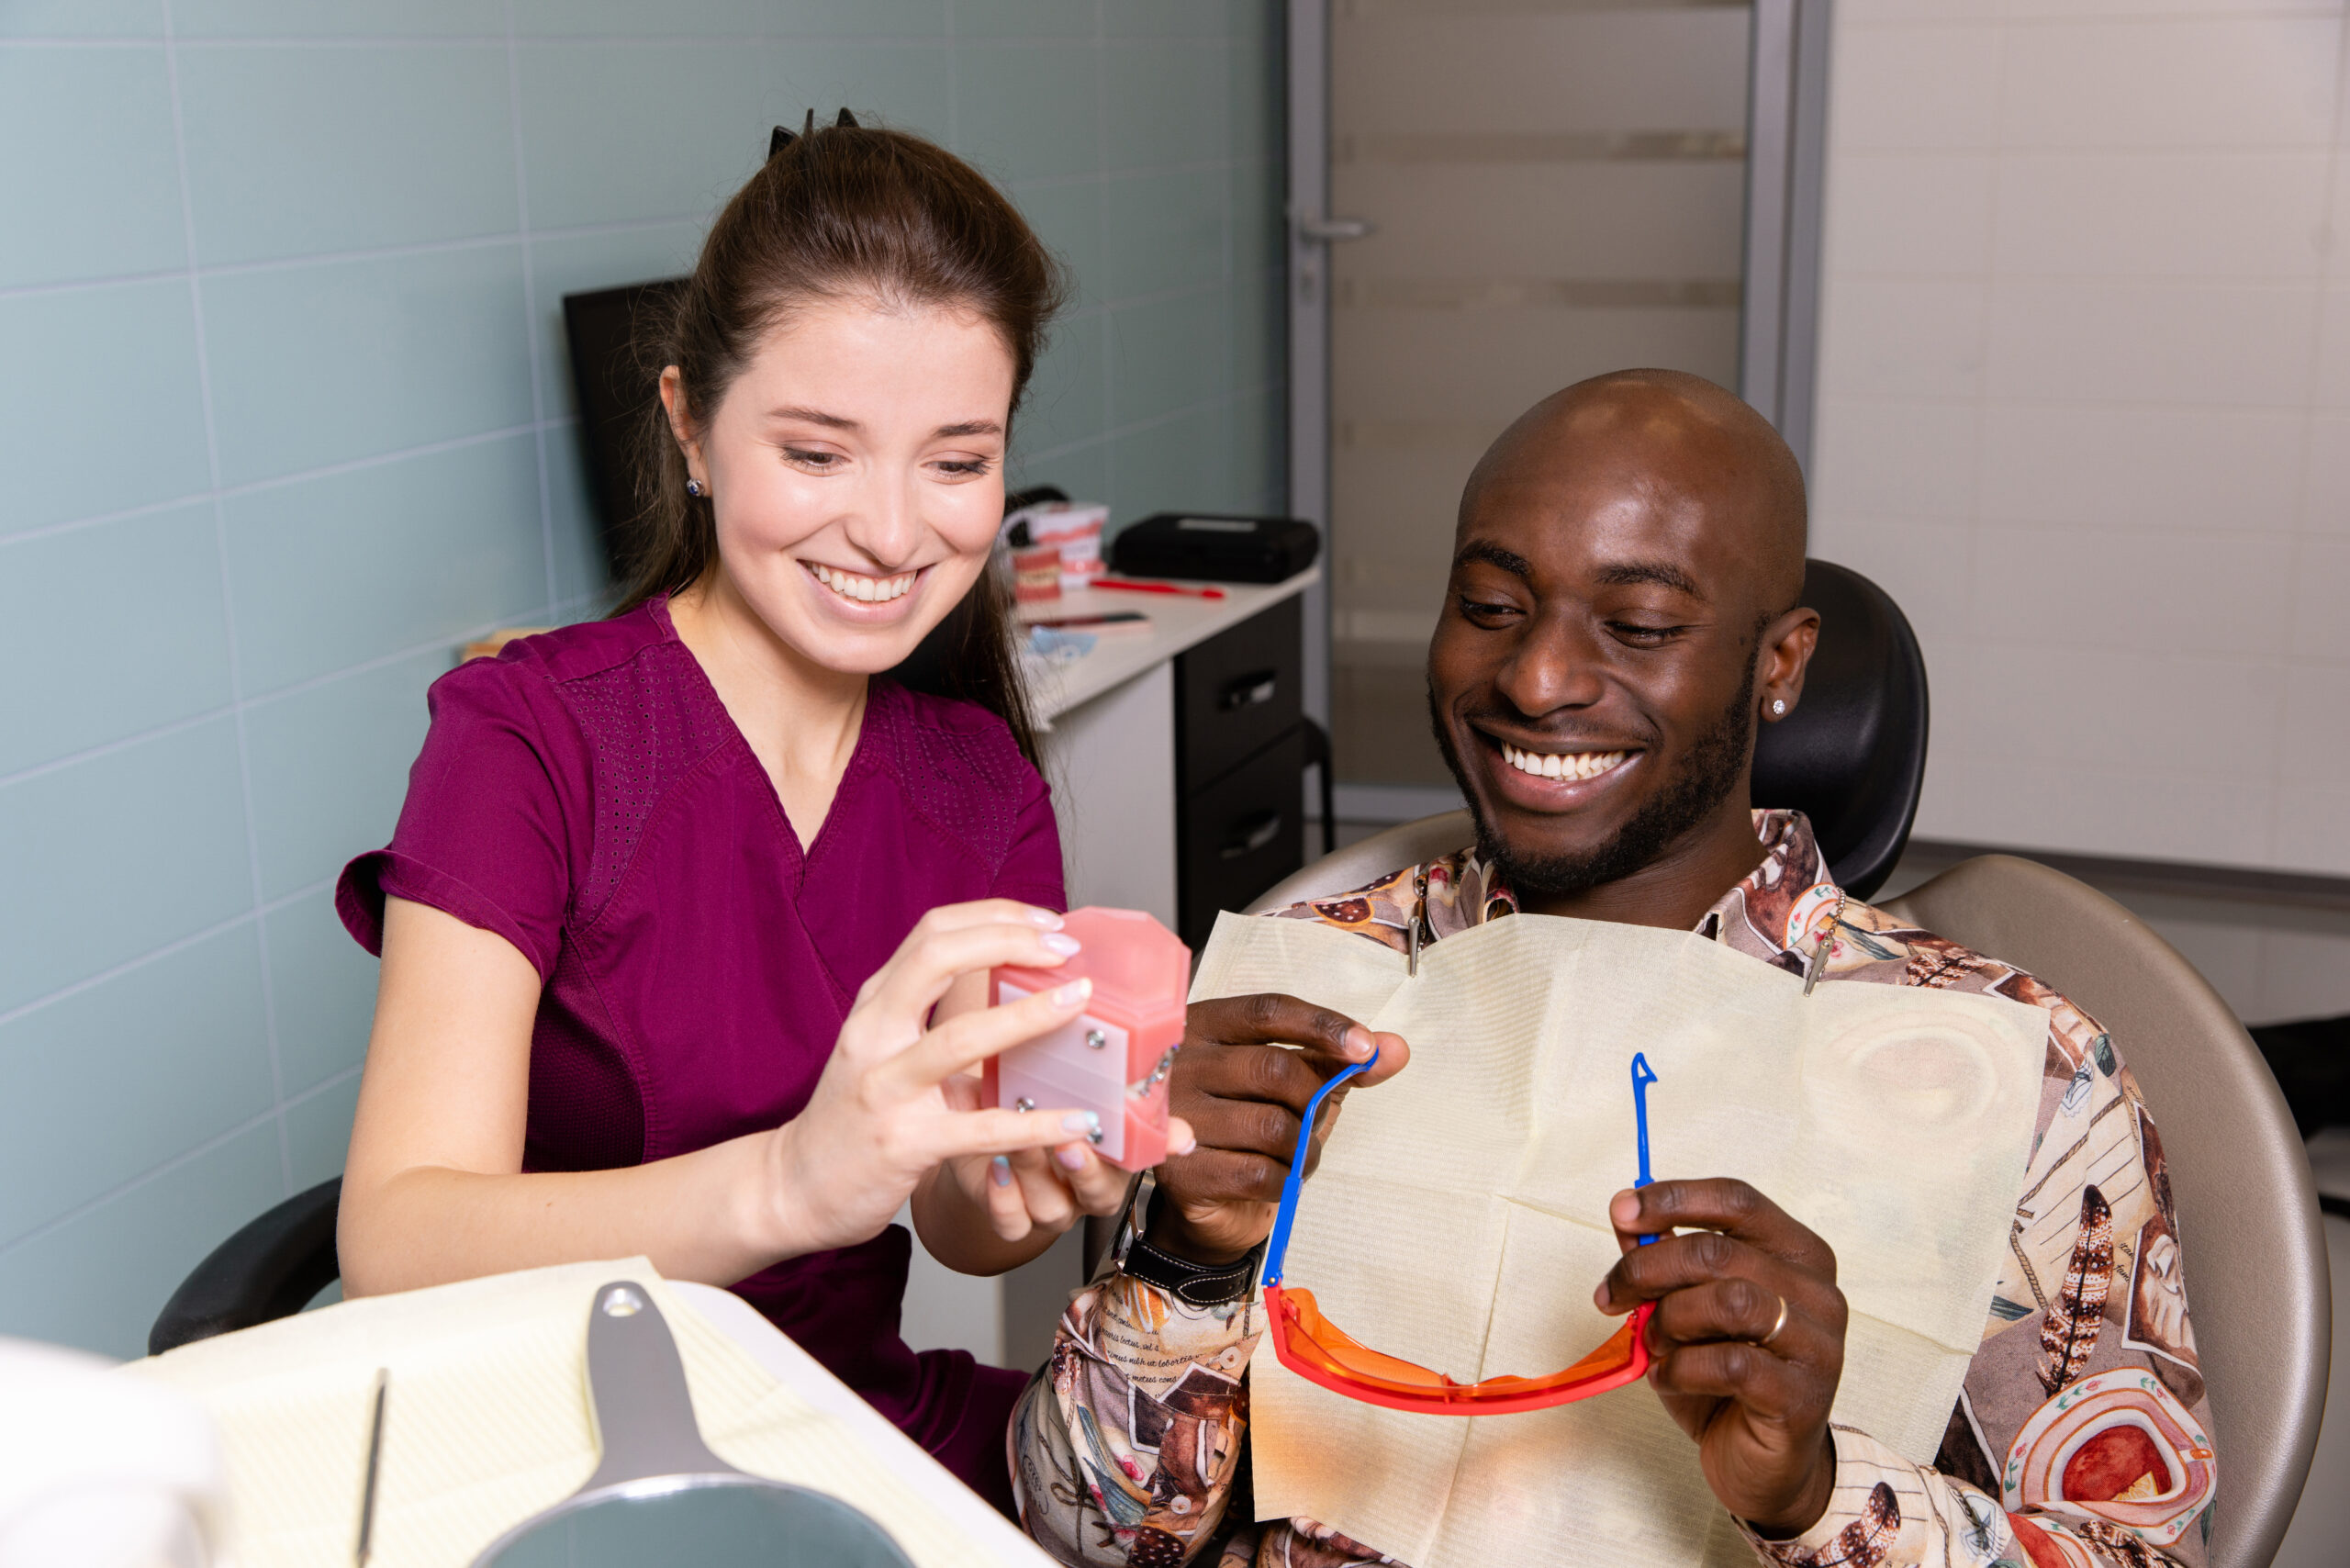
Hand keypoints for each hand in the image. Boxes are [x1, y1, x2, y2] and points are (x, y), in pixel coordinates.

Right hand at [764, 901, 1110, 1256]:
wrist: (794, 1187)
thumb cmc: (851, 1116)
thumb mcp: (885, 1052)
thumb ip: (938, 1024)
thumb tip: (1022, 1001)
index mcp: (875, 1005)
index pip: (934, 932)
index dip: (996, 917)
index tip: (1048, 923)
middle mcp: (873, 1034)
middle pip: (938, 957)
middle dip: (1008, 940)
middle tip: (1066, 949)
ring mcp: (884, 1087)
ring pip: (960, 1037)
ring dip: (1028, 1015)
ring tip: (1080, 1003)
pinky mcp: (903, 1143)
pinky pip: (981, 1129)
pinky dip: (1036, 1124)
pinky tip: (1078, 1121)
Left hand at [935, 1069, 1189, 1244]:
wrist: (979, 1123)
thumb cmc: (1029, 1100)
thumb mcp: (1063, 1082)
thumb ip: (1103, 1076)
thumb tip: (1139, 1046)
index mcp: (1109, 1156)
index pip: (1139, 1159)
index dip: (1151, 1149)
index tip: (1157, 1134)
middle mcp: (1084, 1188)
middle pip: (1100, 1195)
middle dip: (1087, 1171)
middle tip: (1072, 1143)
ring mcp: (1050, 1206)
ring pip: (1053, 1209)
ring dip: (1036, 1174)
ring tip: (1018, 1144)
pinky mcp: (1011, 1216)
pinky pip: (1013, 1224)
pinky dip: (1004, 1198)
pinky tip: (997, 1166)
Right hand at [1147, 994, 1409, 1264]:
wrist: (1207, 1202)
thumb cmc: (1249, 1127)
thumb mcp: (1293, 1085)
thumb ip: (1339, 1065)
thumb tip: (1395, 1049)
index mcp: (1206, 1027)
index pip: (1269, 1011)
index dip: (1322, 1025)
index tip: (1365, 1048)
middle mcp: (1181, 1064)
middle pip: (1274, 1069)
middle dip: (1314, 1102)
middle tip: (1316, 1121)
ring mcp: (1175, 1117)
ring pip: (1271, 1126)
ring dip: (1305, 1148)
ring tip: (1300, 1155)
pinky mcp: (1179, 1171)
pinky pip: (1257, 1172)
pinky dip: (1286, 1180)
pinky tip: (1279, 1178)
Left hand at [1594, 1179, 1846, 1537]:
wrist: (1763, 1463)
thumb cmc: (1725, 1378)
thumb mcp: (1686, 1309)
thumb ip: (1663, 1261)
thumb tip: (1625, 1216)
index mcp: (1797, 1253)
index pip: (1736, 1201)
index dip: (1673, 1199)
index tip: (1621, 1211)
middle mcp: (1818, 1292)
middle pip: (1719, 1251)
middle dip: (1647, 1268)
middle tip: (1610, 1294)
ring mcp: (1818, 1345)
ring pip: (1730, 1302)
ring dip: (1669, 1319)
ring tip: (1650, 1341)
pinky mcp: (1803, 1397)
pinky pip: (1730, 1364)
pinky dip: (1681, 1367)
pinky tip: (1667, 1378)